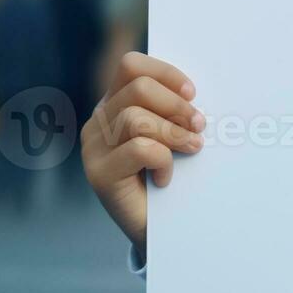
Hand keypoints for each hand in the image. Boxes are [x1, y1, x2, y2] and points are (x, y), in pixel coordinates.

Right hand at [81, 52, 203, 257]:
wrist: (162, 226)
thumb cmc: (173, 172)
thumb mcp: (173, 131)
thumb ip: (173, 107)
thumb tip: (196, 90)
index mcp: (115, 102)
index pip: (131, 65)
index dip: (166, 73)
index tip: (193, 93)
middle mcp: (98, 120)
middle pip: (138, 88)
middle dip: (177, 105)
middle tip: (199, 126)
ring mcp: (94, 147)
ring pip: (137, 118)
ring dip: (175, 133)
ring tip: (192, 148)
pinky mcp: (98, 174)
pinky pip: (139, 149)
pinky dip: (163, 160)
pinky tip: (165, 177)